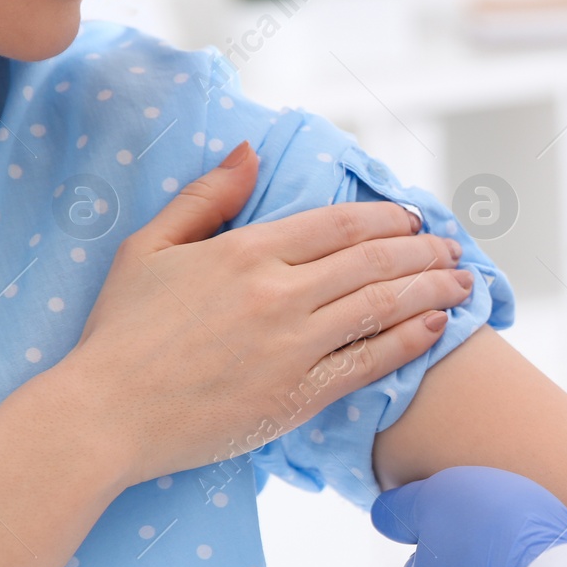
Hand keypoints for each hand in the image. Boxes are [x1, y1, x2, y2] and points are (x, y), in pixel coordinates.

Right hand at [59, 142, 475, 485]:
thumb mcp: (149, 248)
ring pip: (382, 307)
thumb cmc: (120, 333)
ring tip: (462, 281)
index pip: (339, 223)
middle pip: (373, 261)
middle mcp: (278, 294)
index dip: (387, 217)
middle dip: (424, 250)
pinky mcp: (298, 395)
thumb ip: (206, 198)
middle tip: (454, 247)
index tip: (414, 217)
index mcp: (245, 252)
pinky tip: (436, 326)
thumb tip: (249, 151)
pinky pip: (369, 362)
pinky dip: (409, 340)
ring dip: (432, 290)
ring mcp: (292, 346)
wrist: (104, 415)